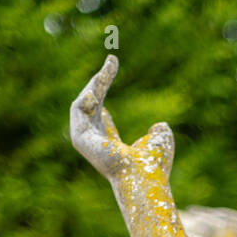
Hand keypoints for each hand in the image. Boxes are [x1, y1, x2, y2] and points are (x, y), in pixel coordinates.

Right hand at [70, 55, 174, 182]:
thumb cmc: (153, 164)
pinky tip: (98, 87)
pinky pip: (77, 109)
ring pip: (84, 102)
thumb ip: (159, 131)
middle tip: (112, 60)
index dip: (103, 92)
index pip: (100, 115)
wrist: (142, 176)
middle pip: (92, 103)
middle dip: (101, 80)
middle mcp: (95, 141)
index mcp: (110, 143)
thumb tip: (159, 125)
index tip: (109, 71)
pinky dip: (86, 96)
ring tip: (108, 68)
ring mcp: (84, 140)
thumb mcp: (160, 140)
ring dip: (95, 83)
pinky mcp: (78, 138)